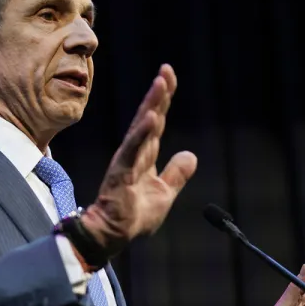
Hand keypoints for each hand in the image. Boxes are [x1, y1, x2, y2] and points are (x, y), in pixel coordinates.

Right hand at [80, 64, 196, 259]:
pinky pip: (133, 149)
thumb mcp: (164, 193)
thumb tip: (190, 155)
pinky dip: (141, 133)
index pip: (157, 123)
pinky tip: (151, 118)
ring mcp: (127, 160)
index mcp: (145, 156)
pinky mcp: (121, 172)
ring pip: (141, 128)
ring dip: (151, 106)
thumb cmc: (133, 216)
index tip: (169, 76)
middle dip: (158, 94)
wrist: (113, 235)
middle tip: (166, 70)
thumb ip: (176, 173)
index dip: (163, 100)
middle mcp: (135, 153)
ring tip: (160, 84)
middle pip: (149, 118)